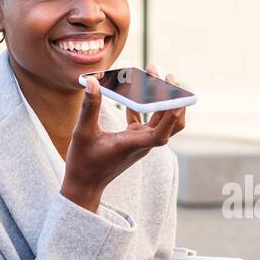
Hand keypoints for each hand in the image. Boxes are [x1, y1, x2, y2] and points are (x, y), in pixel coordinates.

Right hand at [61, 65, 186, 204]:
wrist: (84, 185)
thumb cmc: (83, 163)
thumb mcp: (83, 132)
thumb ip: (90, 107)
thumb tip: (92, 82)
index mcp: (132, 145)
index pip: (161, 134)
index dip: (171, 117)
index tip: (176, 98)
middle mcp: (141, 143)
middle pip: (169, 123)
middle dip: (172, 99)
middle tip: (167, 75)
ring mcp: (139, 142)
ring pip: (160, 120)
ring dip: (161, 99)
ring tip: (153, 74)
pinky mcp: (133, 140)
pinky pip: (145, 121)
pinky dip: (144, 105)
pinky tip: (136, 88)